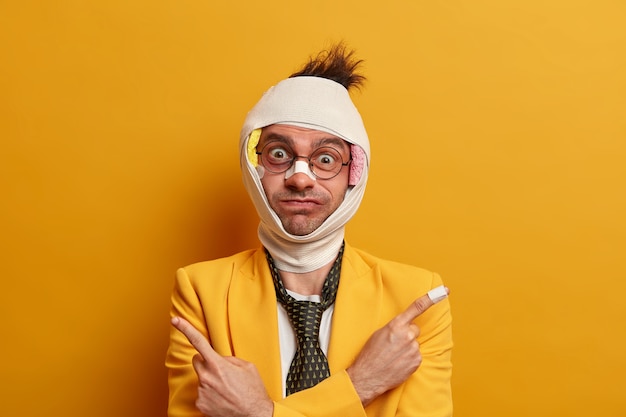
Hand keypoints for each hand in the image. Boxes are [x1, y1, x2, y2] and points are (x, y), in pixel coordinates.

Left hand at [171, 317, 273, 416]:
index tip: (175, 320)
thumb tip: (220, 359)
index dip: (186, 329)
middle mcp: (206, 378)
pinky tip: (222, 397)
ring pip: (201, 378)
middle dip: (206, 362)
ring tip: (226, 388)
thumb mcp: (247, 367)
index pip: (198, 342)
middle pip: (197, 361)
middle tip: (221, 371)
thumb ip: (229, 359)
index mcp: (217, 365)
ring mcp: (202, 392)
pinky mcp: (201, 404)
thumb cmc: (253, 391)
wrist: (254, 414)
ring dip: (210, 380)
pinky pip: (202, 393)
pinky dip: (209, 394)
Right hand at [346, 288, 447, 405]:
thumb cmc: (370, 354)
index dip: (431, 298)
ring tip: (393, 356)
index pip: (417, 308)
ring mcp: (413, 349)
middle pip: (414, 329)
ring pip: (414, 344)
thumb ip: (395, 327)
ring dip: (407, 348)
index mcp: (396, 325)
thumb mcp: (379, 333)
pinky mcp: (416, 361)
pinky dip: (409, 358)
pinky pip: (416, 355)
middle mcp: (407, 335)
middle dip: (407, 335)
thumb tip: (404, 327)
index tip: (445, 291)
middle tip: (394, 345)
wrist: (368, 376)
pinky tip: (398, 363)